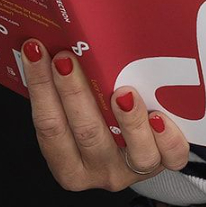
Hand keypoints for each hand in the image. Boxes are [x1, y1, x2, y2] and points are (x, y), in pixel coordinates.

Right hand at [21, 40, 189, 191]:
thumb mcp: (78, 115)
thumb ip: (69, 88)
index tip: (35, 51)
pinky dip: (165, 137)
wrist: (144, 150)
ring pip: (132, 149)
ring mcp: (132, 170)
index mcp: (68, 162)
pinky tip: (159, 116)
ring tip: (123, 91)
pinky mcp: (165, 164)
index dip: (40, 88)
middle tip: (67, 58)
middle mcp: (98, 169)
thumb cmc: (103, 122)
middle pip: (86, 133)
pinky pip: (171, 155)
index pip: (49, 127)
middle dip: (74, 92)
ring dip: (127, 118)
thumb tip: (55, 36)